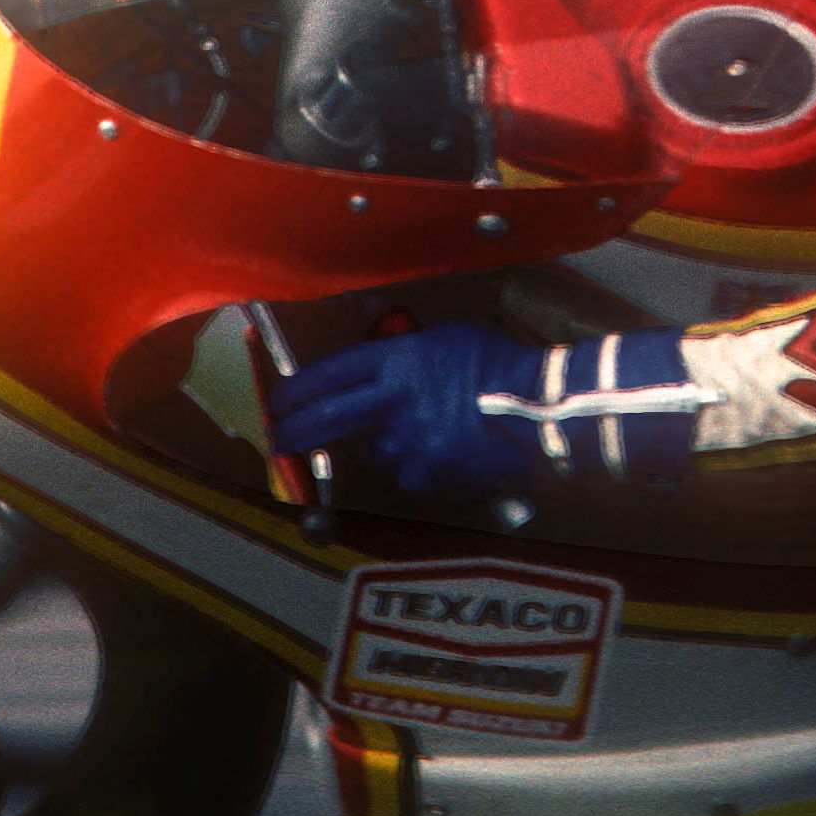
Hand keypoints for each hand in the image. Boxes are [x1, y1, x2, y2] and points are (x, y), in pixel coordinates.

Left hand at [271, 322, 544, 502]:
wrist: (537, 412)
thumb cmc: (499, 365)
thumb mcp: (447, 339)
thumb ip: (407, 354)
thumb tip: (382, 362)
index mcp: (397, 361)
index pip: (331, 374)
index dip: (299, 387)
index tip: (280, 399)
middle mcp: (391, 403)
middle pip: (327, 416)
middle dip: (296, 428)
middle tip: (279, 437)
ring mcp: (405, 443)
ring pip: (376, 447)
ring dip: (387, 442)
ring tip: (428, 429)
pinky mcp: (423, 476)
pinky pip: (408, 472)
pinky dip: (419, 464)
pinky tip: (446, 450)